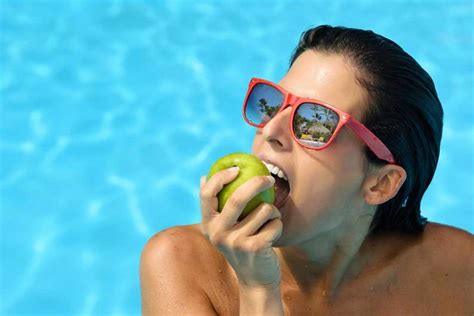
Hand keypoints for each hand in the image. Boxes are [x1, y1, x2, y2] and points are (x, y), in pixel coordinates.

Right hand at [200, 167, 282, 288]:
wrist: (255, 280)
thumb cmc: (241, 246)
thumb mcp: (224, 228)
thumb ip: (216, 207)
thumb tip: (205, 176)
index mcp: (208, 225)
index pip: (206, 194)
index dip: (220, 177)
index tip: (236, 169)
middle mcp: (218, 233)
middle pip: (237, 198)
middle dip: (256, 183)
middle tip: (269, 179)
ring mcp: (236, 242)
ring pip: (264, 209)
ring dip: (273, 211)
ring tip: (269, 221)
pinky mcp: (255, 248)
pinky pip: (275, 223)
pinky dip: (278, 225)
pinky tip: (273, 234)